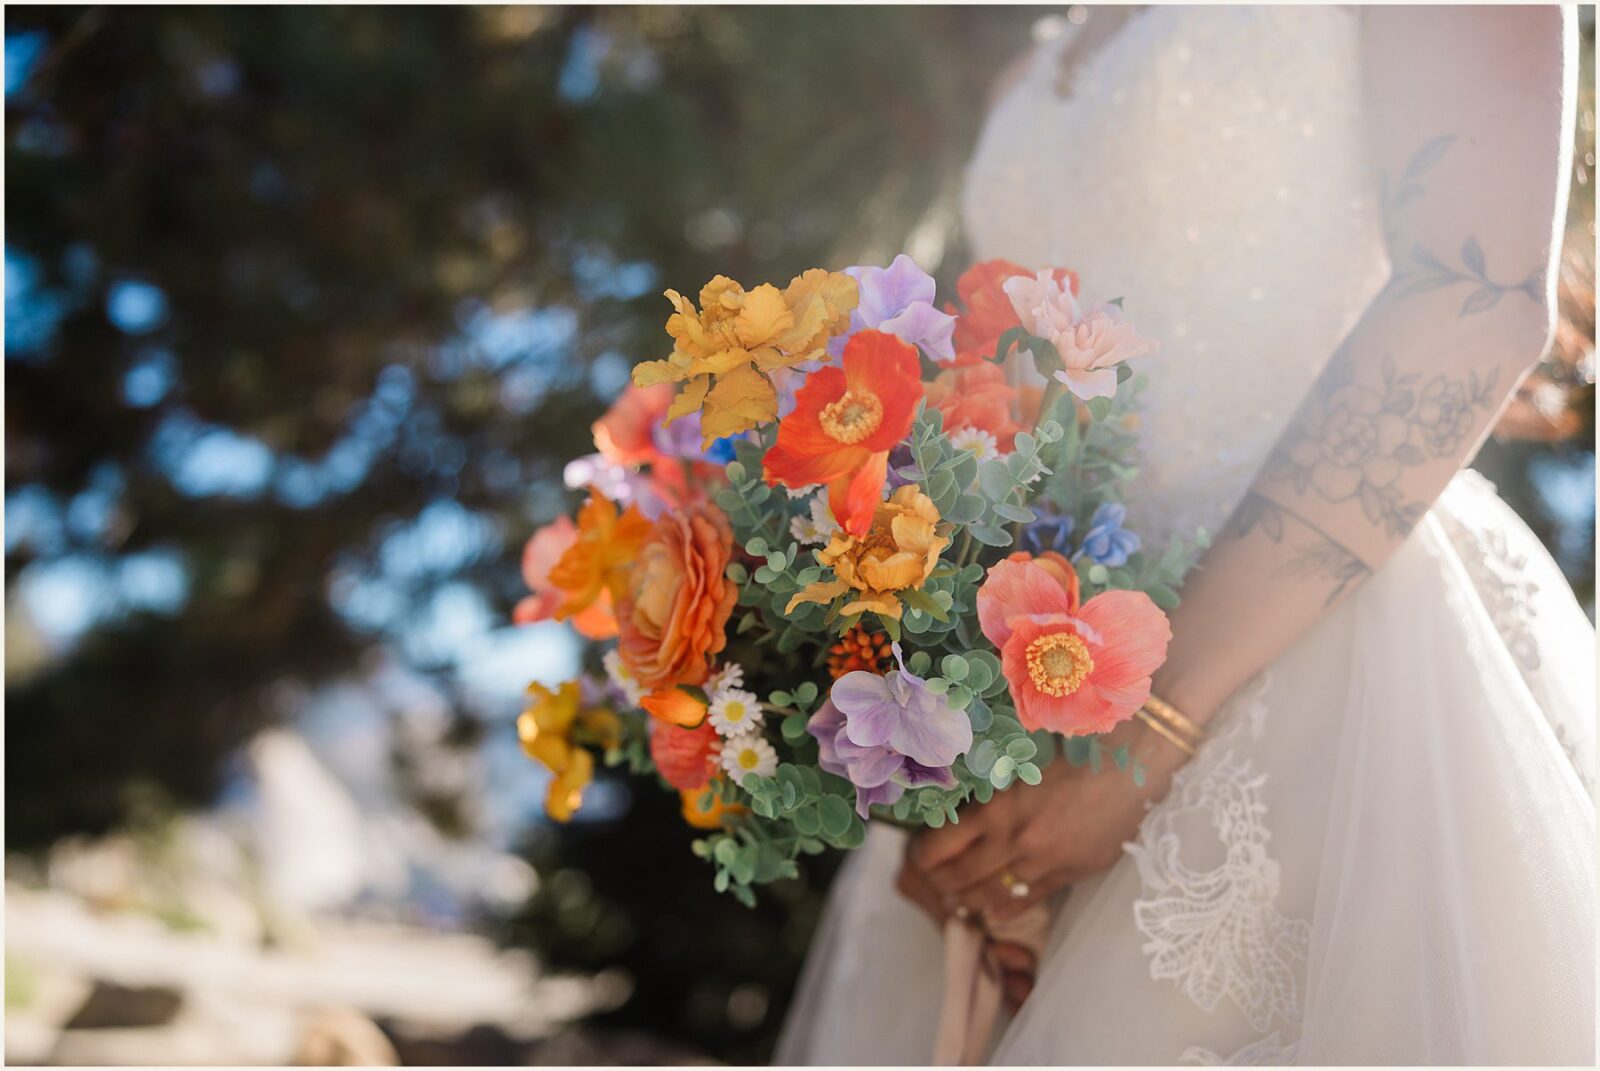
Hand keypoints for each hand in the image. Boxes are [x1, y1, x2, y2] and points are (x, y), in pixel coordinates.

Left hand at [896, 716, 1184, 925]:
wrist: (1134, 758)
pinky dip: (1005, 908)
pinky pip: (1029, 900)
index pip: (939, 847)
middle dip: (941, 884)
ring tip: (957, 901)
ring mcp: (1043, 861)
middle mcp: (1014, 840)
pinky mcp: (1071, 873)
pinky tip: (993, 911)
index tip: (918, 856)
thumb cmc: (1075, 745)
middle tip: (933, 883)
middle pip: (960, 877)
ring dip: (969, 901)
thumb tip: (962, 805)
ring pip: (992, 895)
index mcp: (995, 807)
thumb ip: (993, 787)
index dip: (923, 857)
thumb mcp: (1021, 761)